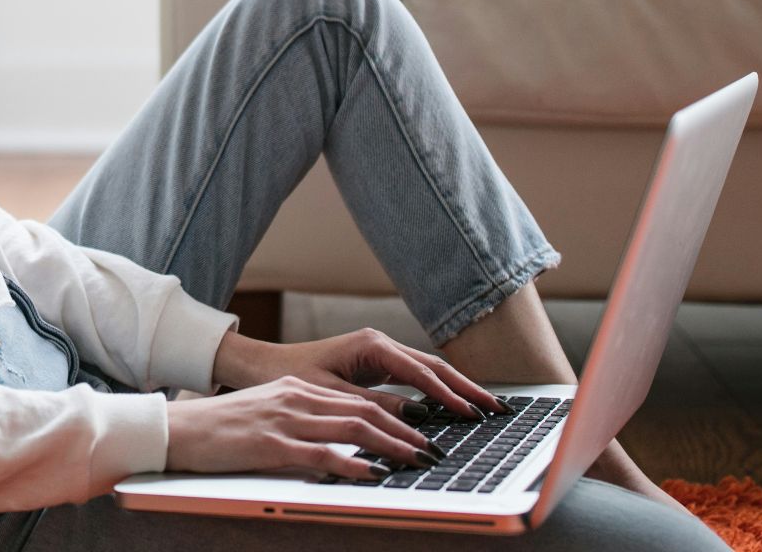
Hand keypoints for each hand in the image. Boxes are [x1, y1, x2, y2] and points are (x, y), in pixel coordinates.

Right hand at [165, 375, 438, 478]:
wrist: (178, 429)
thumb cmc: (220, 428)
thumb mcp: (267, 414)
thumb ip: (302, 420)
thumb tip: (339, 441)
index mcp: (297, 389)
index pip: (357, 400)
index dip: (395, 416)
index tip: (420, 432)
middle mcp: (296, 397)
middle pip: (364, 411)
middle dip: (404, 431)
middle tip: (432, 449)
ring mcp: (284, 419)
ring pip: (352, 428)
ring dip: (391, 446)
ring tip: (417, 460)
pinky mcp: (271, 444)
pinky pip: (322, 453)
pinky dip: (353, 463)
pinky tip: (374, 473)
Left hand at [211, 327, 509, 424]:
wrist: (265, 365)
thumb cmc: (292, 377)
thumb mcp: (332, 395)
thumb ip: (374, 405)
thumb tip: (416, 417)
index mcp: (371, 345)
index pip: (421, 373)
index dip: (448, 395)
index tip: (472, 414)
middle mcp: (380, 343)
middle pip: (434, 366)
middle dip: (466, 387)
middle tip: (496, 409)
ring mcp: (380, 352)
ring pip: (428, 370)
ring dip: (456, 388)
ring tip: (485, 408)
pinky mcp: (377, 363)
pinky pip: (415, 377)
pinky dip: (437, 390)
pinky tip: (454, 405)